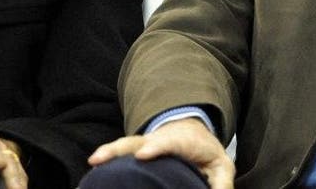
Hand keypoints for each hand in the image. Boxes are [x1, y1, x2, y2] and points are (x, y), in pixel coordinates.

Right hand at [88, 118, 233, 188]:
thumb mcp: (221, 166)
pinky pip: (120, 154)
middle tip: (102, 157)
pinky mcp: (135, 153)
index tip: (143, 154)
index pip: (169, 142)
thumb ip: (220, 182)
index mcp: (184, 141)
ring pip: (125, 145)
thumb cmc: (207, 153)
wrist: (193, 133)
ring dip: (109, 152)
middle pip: (138, 141)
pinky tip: (95, 167)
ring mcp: (145, 145)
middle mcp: (160, 140)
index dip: (156, 147)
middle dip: (121, 148)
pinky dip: (107, 158)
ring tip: (94, 161)